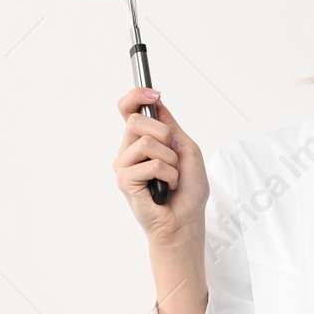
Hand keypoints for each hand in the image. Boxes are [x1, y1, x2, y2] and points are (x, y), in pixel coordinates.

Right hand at [113, 87, 206, 244]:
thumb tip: (155, 102)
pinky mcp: (125, 181)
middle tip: (174, 155)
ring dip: (170, 160)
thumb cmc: (188, 190)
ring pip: (146, 142)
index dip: (136, 96)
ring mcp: (125, 166)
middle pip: (137, 120)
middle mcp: (129, 151)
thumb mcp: (186, 149)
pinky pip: (151, 164)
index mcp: (142, 140)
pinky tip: (167, 187)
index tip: (153, 93)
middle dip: (164, 135)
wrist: (186, 220)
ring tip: (171, 176)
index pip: (129, 110)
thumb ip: (170, 126)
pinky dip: (168, 175)